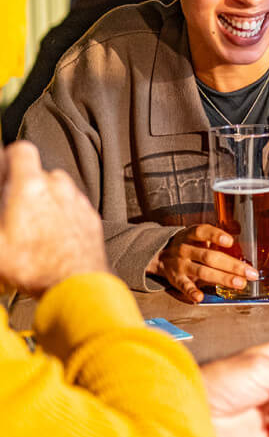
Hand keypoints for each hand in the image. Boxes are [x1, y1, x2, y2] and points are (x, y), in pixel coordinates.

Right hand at [0, 141, 106, 295]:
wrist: (76, 285)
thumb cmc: (36, 267)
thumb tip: (2, 220)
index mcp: (31, 187)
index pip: (23, 151)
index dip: (11, 156)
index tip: (6, 167)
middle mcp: (59, 189)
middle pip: (42, 173)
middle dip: (28, 187)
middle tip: (16, 208)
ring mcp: (79, 202)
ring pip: (61, 190)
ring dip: (48, 200)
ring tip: (34, 224)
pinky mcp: (92, 218)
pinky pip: (75, 207)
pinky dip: (65, 214)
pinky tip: (54, 235)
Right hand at [153, 224, 258, 302]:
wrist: (160, 253)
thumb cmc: (188, 244)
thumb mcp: (198, 235)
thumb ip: (216, 236)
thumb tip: (239, 229)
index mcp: (191, 235)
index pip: (203, 232)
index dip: (216, 236)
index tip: (230, 242)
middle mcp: (185, 249)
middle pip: (209, 257)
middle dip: (232, 265)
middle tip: (250, 273)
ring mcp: (181, 265)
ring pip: (202, 272)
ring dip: (222, 278)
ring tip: (239, 283)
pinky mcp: (176, 279)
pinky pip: (184, 286)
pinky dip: (191, 292)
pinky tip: (200, 297)